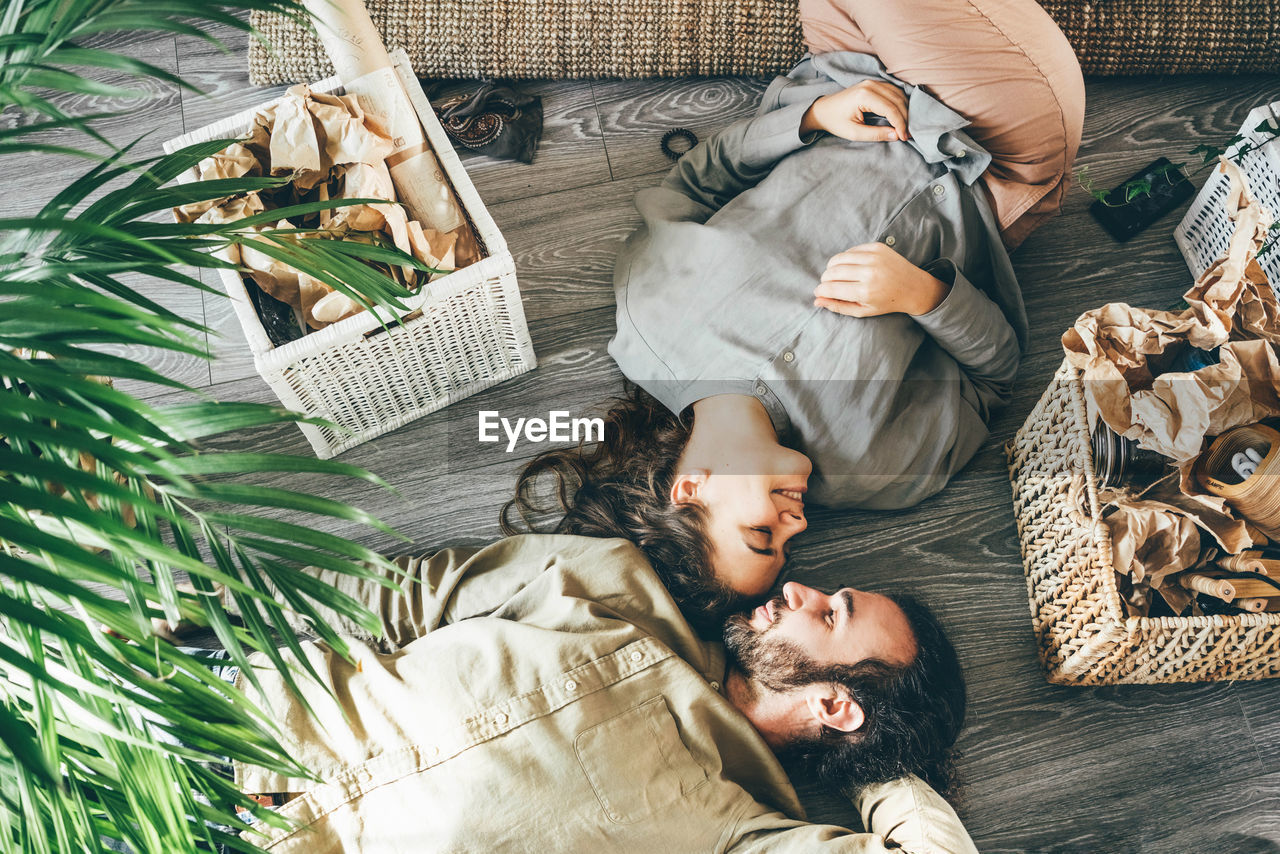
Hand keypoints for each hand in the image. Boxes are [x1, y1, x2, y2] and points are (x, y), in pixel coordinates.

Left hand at [800, 81, 909, 143]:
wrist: (823, 110)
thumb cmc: (835, 122)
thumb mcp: (854, 133)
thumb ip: (876, 134)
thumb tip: (896, 135)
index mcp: (864, 96)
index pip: (891, 109)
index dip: (901, 124)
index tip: (904, 137)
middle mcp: (870, 85)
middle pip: (898, 100)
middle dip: (905, 118)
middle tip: (907, 134)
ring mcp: (872, 82)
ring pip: (898, 94)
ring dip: (905, 110)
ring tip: (905, 127)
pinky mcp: (873, 84)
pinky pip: (893, 91)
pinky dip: (900, 103)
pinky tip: (901, 115)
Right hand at [815, 242, 949, 317]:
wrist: (914, 287)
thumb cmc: (886, 302)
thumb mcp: (862, 311)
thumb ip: (838, 307)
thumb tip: (817, 300)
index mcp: (865, 291)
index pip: (831, 288)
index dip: (820, 291)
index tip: (819, 293)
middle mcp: (869, 272)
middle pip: (832, 272)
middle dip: (825, 279)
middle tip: (828, 285)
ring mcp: (874, 257)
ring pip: (839, 258)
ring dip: (832, 268)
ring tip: (836, 276)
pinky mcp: (877, 247)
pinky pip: (851, 250)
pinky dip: (846, 259)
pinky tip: (851, 267)